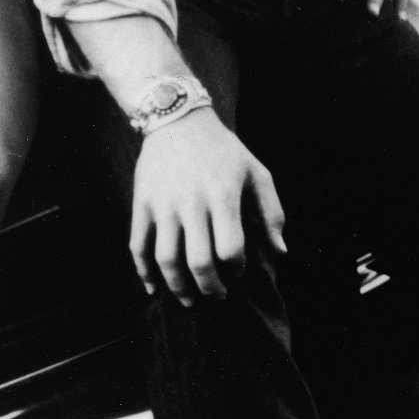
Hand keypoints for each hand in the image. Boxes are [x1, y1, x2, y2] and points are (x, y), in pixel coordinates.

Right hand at [129, 109, 286, 304]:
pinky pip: (138, 245)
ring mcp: (163, 204)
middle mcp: (191, 202)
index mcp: (222, 195)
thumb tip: (280, 252)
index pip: (230, 250)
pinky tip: (153, 288)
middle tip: (217, 295)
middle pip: (198, 262)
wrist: (177, 120)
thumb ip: (272, 212)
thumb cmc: (223, 150)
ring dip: (178, 287)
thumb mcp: (256, 172)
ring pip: (166, 259)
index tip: (237, 271)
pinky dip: (143, 272)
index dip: (236, 269)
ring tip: (189, 299)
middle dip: (210, 288)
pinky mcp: (142, 203)